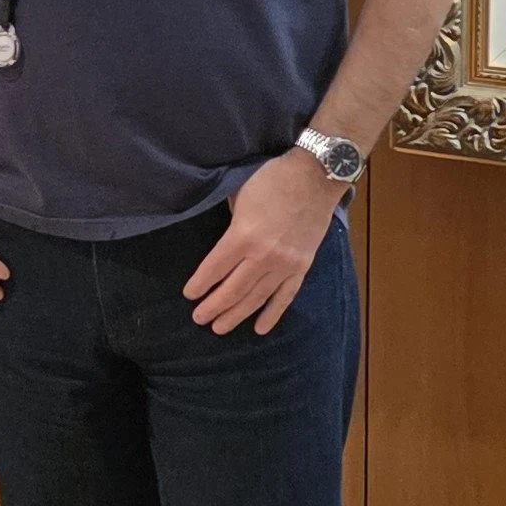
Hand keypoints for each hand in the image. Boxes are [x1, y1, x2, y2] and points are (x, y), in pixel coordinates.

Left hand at [183, 151, 343, 334]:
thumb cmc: (272, 180)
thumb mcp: (239, 196)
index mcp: (243, 236)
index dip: (200, 284)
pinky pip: (285, 296)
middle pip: (233, 289)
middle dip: (214, 306)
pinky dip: (272, 314)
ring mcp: (285, 264)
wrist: (315, 177)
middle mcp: (263, 256)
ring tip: (219, 328)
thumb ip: (230, 225)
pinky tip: (260, 328)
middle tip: (199, 319)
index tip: (190, 296)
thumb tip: (222, 244)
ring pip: (257, 297)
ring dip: (237, 314)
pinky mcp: (302, 267)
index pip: (215, 268)